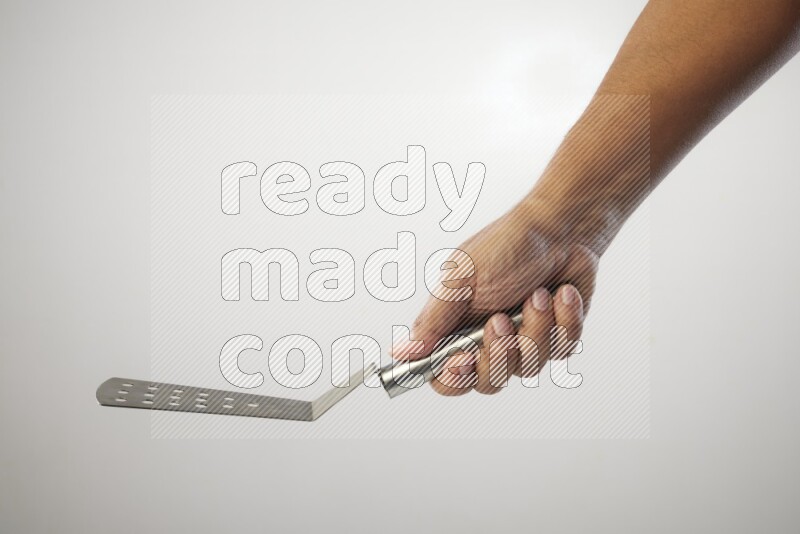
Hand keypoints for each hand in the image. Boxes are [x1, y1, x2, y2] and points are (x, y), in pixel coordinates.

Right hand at [395, 203, 599, 395]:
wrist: (562, 227)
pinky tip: (561, 294)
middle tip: (501, 319)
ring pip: (528, 367)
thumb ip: (432, 320)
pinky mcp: (557, 337)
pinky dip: (564, 321)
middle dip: (499, 353)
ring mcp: (525, 341)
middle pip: (488, 382)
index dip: (452, 377)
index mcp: (457, 327)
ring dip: (536, 328)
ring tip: (537, 294)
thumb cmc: (506, 244)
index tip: (463, 358)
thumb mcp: (461, 279)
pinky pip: (562, 350)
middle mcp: (489, 340)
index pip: (445, 377)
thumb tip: (400, 352)